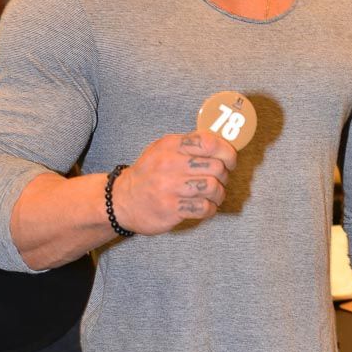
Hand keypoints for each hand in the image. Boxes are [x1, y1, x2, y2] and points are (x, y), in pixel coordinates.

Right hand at [112, 131, 236, 235]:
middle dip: (224, 175)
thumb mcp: (163, 149)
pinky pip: (204, 208)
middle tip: (220, 179)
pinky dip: (210, 209)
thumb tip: (223, 144)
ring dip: (219, 194)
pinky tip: (205, 206)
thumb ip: (189, 145)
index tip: (230, 160)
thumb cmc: (149, 173)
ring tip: (214, 195)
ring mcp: (170, 187)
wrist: (122, 200)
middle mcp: (170, 164)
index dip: (227, 152)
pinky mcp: (171, 208)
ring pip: (213, 188)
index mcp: (172, 145)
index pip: (209, 142)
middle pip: (216, 167)